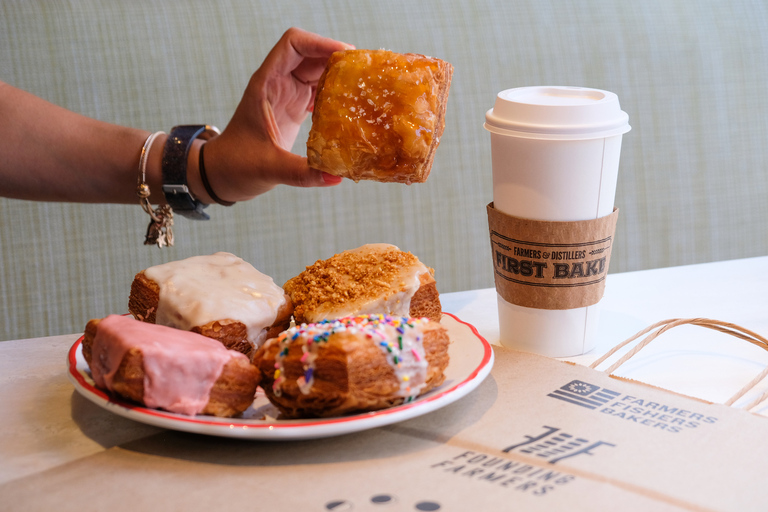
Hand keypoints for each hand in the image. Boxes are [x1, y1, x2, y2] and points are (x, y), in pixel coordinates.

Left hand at [200, 28, 352, 201]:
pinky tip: (350, 104)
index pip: (293, 44)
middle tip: (364, 72)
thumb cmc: (235, 166)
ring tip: (363, 85)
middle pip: (310, 54)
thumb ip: (301, 173)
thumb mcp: (268, 169)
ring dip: (339, 74)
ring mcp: (286, 94)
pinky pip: (318, 89)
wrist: (221, 175)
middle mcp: (277, 83)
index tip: (345, 55)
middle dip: (336, 57)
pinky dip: (335, 91)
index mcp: (266, 84)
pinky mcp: (294, 108)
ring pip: (316, 70)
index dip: (320, 43)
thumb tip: (335, 177)